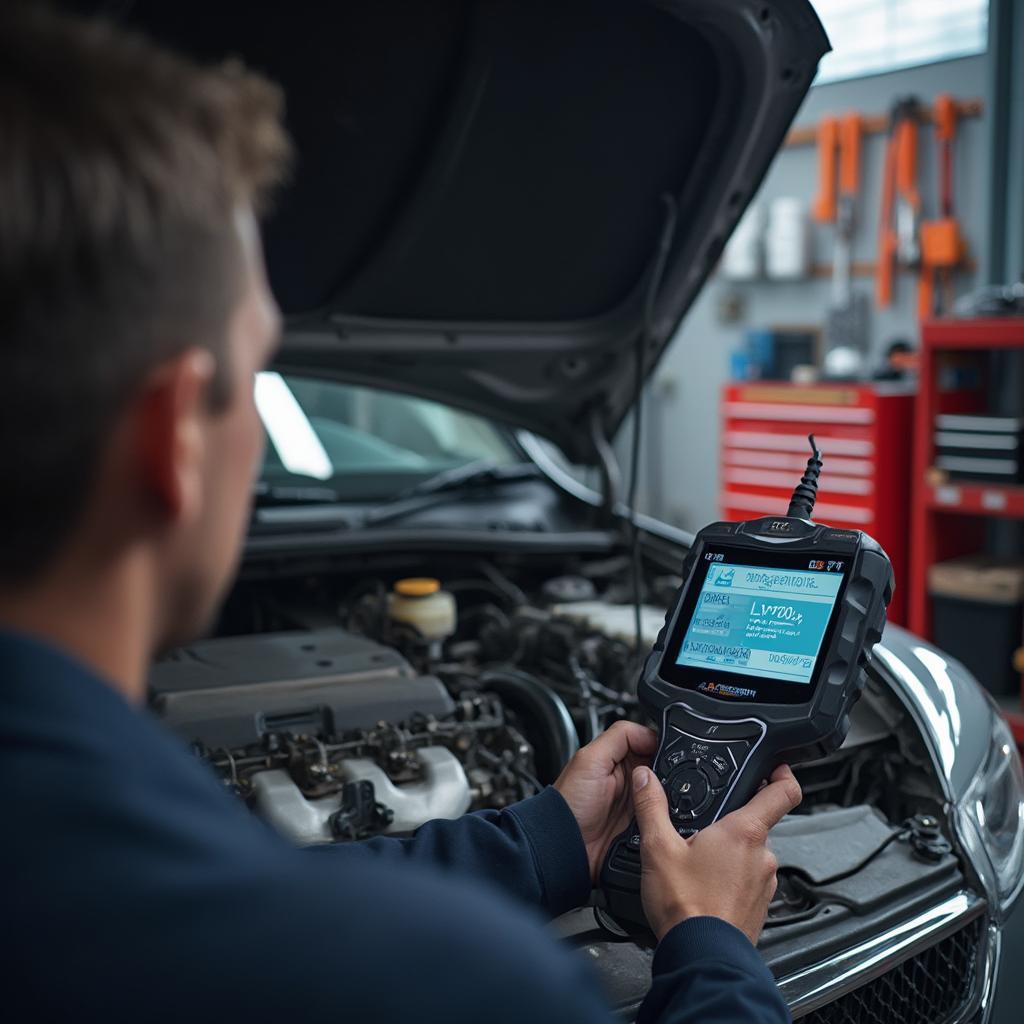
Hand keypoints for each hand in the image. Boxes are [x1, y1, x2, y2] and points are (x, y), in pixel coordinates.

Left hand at [554, 721, 658, 883]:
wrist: (565, 844)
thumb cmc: (569, 802)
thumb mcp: (590, 759)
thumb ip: (620, 736)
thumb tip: (652, 732)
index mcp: (620, 758)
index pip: (652, 744)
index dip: (664, 748)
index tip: (672, 756)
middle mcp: (631, 780)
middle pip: (665, 771)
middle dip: (671, 775)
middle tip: (664, 783)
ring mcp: (638, 805)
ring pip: (668, 796)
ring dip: (669, 799)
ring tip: (660, 802)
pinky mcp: (642, 828)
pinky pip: (663, 820)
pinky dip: (666, 819)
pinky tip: (661, 819)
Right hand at [632, 764, 801, 942]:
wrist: (700, 958)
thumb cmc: (685, 906)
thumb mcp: (658, 847)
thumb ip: (651, 806)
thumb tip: (645, 778)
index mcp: (745, 832)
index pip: (784, 791)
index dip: (782, 773)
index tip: (775, 766)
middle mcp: (763, 855)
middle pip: (757, 822)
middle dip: (731, 821)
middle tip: (703, 826)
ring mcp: (764, 883)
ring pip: (751, 853)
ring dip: (730, 852)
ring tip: (697, 861)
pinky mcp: (760, 905)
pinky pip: (749, 880)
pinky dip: (731, 877)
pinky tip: (704, 886)